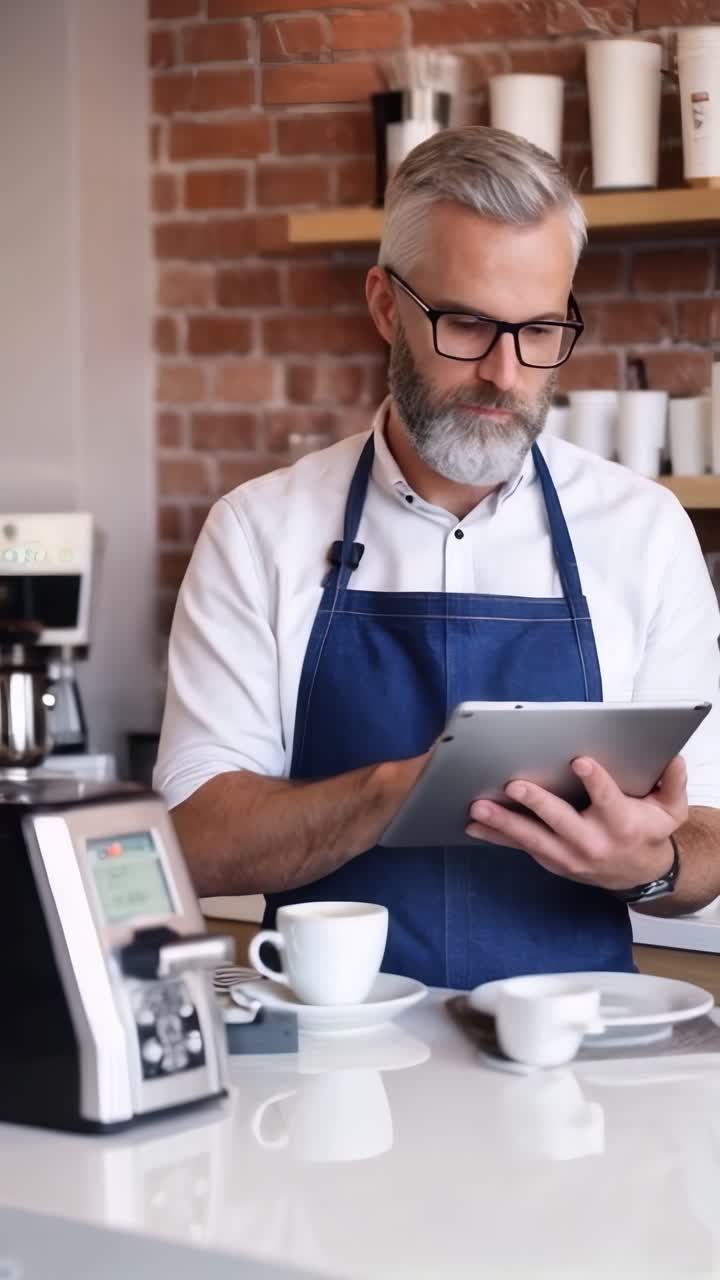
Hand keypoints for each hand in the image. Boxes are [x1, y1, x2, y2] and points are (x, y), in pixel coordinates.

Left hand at [465, 755, 687, 891]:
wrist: (638, 874)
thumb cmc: (649, 833)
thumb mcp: (672, 810)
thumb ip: (673, 782)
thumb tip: (672, 756)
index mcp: (622, 825)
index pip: (608, 800)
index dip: (595, 781)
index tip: (580, 761)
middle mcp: (593, 843)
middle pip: (562, 822)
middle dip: (537, 803)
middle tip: (514, 785)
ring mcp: (569, 856)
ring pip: (533, 838)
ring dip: (504, 823)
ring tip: (477, 808)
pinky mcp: (551, 861)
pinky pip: (521, 847)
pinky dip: (497, 836)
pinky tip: (473, 824)